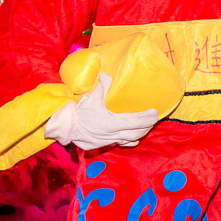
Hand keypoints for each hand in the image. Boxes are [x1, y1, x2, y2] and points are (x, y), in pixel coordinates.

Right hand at [44, 74, 160, 150]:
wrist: (65, 126)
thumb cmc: (79, 112)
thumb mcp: (92, 97)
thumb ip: (103, 85)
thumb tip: (107, 75)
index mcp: (112, 123)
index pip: (136, 122)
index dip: (147, 118)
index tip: (155, 112)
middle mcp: (113, 134)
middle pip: (137, 132)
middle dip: (147, 126)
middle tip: (153, 119)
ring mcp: (108, 141)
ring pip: (130, 140)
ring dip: (140, 134)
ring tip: (146, 127)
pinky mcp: (102, 145)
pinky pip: (120, 144)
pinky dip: (129, 141)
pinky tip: (133, 138)